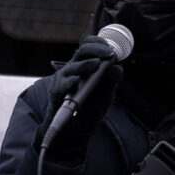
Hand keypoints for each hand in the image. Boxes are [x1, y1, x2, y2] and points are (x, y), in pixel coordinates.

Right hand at [40, 35, 122, 156]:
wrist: (77, 130)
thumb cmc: (91, 108)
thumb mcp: (106, 95)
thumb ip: (112, 81)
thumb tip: (117, 67)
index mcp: (86, 65)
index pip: (90, 46)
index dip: (100, 43)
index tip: (112, 48)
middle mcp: (74, 68)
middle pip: (82, 51)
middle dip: (96, 50)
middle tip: (108, 54)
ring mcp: (64, 79)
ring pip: (73, 67)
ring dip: (85, 65)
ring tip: (96, 64)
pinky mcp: (56, 92)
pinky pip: (62, 85)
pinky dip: (70, 82)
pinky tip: (77, 82)